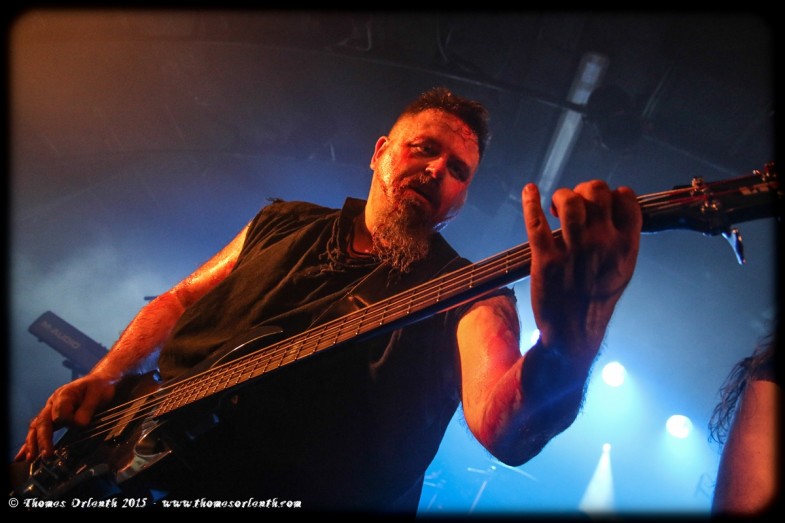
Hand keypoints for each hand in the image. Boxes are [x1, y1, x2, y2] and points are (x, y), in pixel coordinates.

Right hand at [15, 374, 116, 461]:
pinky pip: (38, 431)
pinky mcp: (52, 419)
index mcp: (65, 394)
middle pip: (43, 422)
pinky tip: (24, 456)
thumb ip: (87, 409)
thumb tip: (78, 425)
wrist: (99, 381)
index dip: (68, 421)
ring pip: (37, 427)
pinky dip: (30, 443)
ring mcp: (50, 411)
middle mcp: (53, 403)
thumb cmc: (99, 387)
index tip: (80, 425)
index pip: (59, 413)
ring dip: (33, 444)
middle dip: (43, 440)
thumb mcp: (98, 395)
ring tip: (31, 458)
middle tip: (47, 454)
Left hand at [522, 180, 640, 365]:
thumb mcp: (622, 270)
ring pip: (569, 201)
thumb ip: (623, 240)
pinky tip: (529, 191)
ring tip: (556, 207)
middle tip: (575, 204)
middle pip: (596, 191)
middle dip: (584, 189)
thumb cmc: (597, 300)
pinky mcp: (546, 259)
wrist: (574, 333)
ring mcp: (573, 249)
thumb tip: (617, 211)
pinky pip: (536, 222)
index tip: (602, 202)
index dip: (613, 193)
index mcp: (625, 245)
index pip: (626, 199)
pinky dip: (531, 202)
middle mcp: (602, 243)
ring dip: (562, 196)